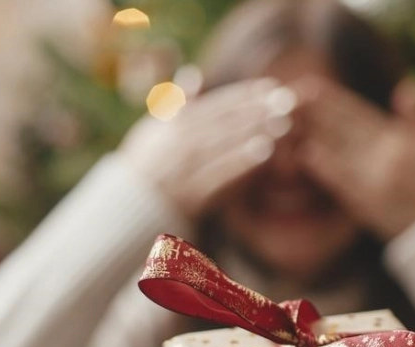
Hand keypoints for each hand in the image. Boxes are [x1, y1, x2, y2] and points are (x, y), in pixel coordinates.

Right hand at [118, 78, 294, 218]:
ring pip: (225, 145)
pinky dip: (242, 161)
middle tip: (287, 102)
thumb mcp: (155, 128)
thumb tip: (193, 71)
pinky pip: (219, 174)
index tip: (271, 86)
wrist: (127, 206)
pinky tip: (265, 151)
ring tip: (283, 123)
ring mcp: (184, 168)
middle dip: (257, 110)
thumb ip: (178, 102)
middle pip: (225, 122)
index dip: (244, 94)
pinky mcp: (190, 193)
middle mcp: (179, 143)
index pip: (216, 105)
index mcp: (174, 125)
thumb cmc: (146, 163)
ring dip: (255, 131)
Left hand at [293, 76, 414, 240]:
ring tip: (290, 120)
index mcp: (401, 139)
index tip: (312, 86)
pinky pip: (341, 179)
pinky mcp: (368, 200)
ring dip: (313, 133)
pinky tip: (305, 153)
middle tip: (291, 96)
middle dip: (317, 110)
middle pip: (345, 126)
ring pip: (338, 148)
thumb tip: (407, 86)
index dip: (335, 99)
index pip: (361, 112)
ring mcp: (376, 175)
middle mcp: (387, 152)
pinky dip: (324, 165)